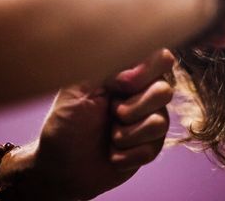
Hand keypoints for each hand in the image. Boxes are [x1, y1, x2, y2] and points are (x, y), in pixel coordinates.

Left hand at [30, 49, 174, 199]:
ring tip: (110, 136)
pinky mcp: (150, 147)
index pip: (160, 58)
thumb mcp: (79, 87)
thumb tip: (136, 61)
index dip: (146, 72)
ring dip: (127, 134)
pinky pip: (153, 149)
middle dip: (133, 108)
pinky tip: (112, 154)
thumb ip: (108, 66)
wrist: (61, 166)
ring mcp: (149, 120)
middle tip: (111, 112)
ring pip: (160, 122)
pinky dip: (126, 155)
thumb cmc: (66, 120)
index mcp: (129, 72)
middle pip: (164, 91)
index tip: (120, 84)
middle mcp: (144, 93)